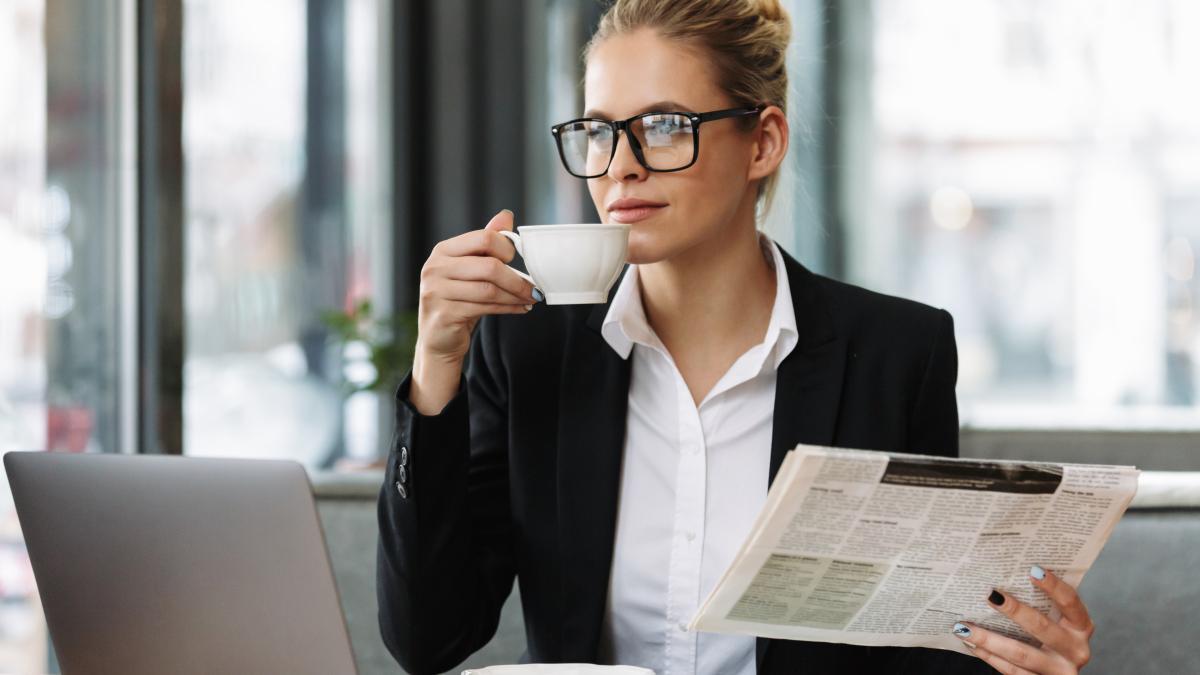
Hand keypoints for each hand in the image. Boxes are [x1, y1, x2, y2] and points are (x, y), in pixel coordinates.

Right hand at [410, 209, 538, 414]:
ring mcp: (436, 292)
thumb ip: (485, 243)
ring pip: (489, 290)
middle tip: (535, 288)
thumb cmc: (458, 299)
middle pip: (489, 266)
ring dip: (516, 296)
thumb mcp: (470, 268)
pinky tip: (520, 308)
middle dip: (517, 279)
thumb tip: (506, 216)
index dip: (506, 249)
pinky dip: (508, 308)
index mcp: (443, 251)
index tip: (518, 261)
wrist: (438, 337)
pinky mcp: (443, 314)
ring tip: (531, 299)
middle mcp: (435, 268)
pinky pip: (485, 308)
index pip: (483, 238)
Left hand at [952, 566, 1093, 673]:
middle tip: (990, 595)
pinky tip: (971, 643)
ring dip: (989, 639)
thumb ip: (1042, 603)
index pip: (1071, 602)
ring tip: (964, 627)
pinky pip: (1012, 671)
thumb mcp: (1057, 621)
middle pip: (1043, 628)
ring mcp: (1059, 671)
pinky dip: (989, 656)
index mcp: (1081, 627)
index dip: (1054, 586)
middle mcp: (1076, 650)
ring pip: (1021, 654)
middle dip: (1015, 611)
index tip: (1033, 569)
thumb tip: (1004, 573)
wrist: (1057, 673)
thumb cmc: (1053, 636)